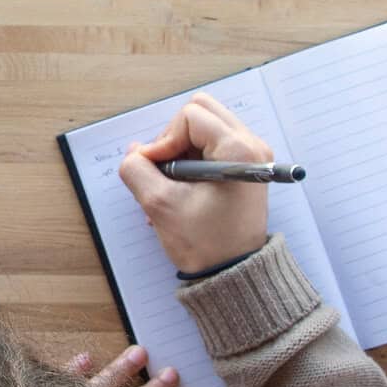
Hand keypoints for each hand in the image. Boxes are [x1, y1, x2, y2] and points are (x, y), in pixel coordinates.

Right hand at [118, 92, 271, 273]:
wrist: (235, 274)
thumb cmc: (206, 244)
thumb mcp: (161, 206)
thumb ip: (137, 171)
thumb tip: (134, 152)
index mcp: (238, 150)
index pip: (190, 116)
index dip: (164, 139)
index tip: (156, 170)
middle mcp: (251, 146)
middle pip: (201, 112)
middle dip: (174, 138)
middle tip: (163, 170)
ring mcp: (251, 156)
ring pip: (206, 128)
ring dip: (181, 151)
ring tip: (171, 185)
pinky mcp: (245, 168)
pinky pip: (212, 146)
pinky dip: (192, 160)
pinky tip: (182, 189)